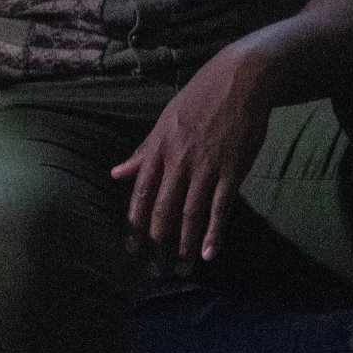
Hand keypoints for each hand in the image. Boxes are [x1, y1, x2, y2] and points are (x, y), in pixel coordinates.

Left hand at [111, 47, 274, 269]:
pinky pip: (220, 207)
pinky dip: (214, 233)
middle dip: (156, 245)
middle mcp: (177, 161)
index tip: (130, 251)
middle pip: (162, 211)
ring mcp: (205, 167)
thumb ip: (141, 153)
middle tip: (155, 272)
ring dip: (184, 246)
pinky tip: (209, 254)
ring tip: (181, 270)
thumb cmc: (198, 101)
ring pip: (190, 214)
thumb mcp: (163, 123)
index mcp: (158, 150)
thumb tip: (115, 174)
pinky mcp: (232, 170)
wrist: (238, 80)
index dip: (133, 225)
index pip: (140, 195)